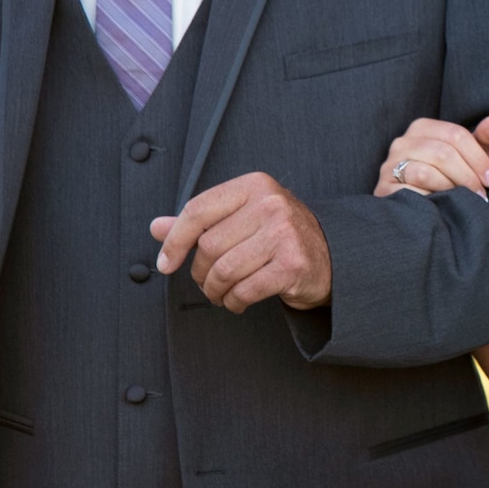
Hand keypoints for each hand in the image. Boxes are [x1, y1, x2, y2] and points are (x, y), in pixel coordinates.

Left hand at [150, 172, 331, 312]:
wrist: (331, 256)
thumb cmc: (279, 236)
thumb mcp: (241, 218)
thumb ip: (200, 222)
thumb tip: (157, 227)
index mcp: (254, 186)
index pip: (198, 210)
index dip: (175, 241)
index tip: (165, 264)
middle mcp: (271, 204)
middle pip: (208, 245)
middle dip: (201, 273)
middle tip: (208, 282)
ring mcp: (284, 233)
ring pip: (224, 270)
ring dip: (215, 291)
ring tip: (221, 294)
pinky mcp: (292, 264)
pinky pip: (245, 290)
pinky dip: (234, 302)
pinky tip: (238, 300)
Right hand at [375, 113, 488, 200]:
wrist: (417, 208)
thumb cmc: (448, 176)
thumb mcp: (468, 156)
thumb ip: (484, 138)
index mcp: (422, 128)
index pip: (456, 135)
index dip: (479, 158)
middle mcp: (402, 142)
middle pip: (443, 153)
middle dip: (468, 176)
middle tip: (482, 195)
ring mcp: (389, 166)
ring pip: (426, 172)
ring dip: (451, 189)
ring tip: (464, 202)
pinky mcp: (384, 189)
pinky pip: (411, 192)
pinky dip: (431, 200)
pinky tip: (442, 207)